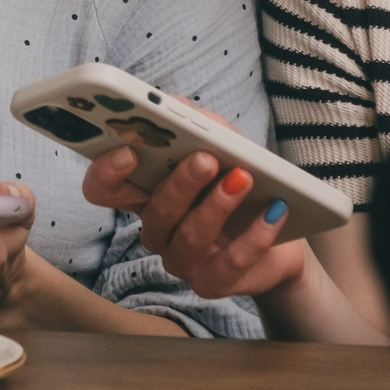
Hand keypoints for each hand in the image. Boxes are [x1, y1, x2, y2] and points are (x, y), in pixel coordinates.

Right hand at [81, 145, 306, 299]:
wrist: (286, 231)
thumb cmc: (244, 180)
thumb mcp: (224, 143)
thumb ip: (199, 123)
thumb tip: (176, 107)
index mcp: (147, 192)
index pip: (103, 189)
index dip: (107, 173)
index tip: (128, 152)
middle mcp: (157, 228)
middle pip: (154, 212)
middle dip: (180, 184)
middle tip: (205, 159)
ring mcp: (182, 260)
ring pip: (188, 238)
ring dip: (216, 206)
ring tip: (243, 179)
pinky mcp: (212, 283)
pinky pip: (228, 265)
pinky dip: (253, 237)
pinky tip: (272, 212)